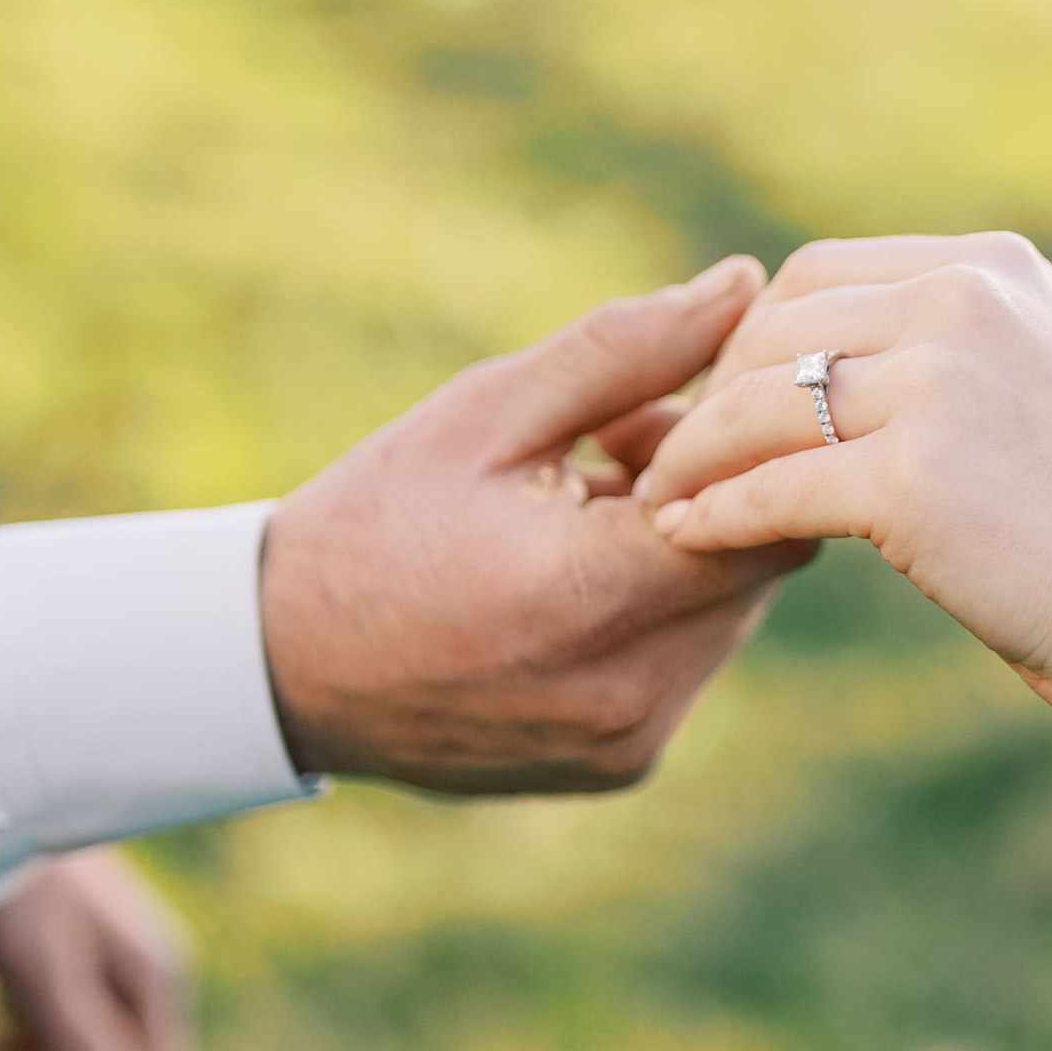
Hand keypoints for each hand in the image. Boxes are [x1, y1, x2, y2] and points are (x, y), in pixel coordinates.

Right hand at [258, 257, 814, 791]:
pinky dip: (657, 611)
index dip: (750, 443)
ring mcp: (627, 740)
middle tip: (618, 443)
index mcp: (592, 595)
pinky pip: (686, 664)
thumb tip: (744, 284)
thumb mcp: (486, 412)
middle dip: (713, 488)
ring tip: (581, 510)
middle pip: (758, 564)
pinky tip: (570, 582)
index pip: (769, 512)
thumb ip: (625, 351)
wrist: (282, 666)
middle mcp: (628, 689)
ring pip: (730, 615)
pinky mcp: (619, 766)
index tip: (693, 397)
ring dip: (687, 549)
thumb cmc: (379, 518)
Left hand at [637, 233, 1051, 742]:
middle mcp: (963, 305)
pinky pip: (768, 489)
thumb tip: (852, 378)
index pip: (820, 274)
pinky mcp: (914, 481)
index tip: (722, 400)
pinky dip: (713, 514)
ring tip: (658, 499)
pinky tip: (686, 539)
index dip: (752, 336)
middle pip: (773, 328)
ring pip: (755, 404)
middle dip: (709, 391)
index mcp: (994, 272)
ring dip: (692, 454)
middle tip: (671, 453)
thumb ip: (962, 362)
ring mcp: (938, 386)